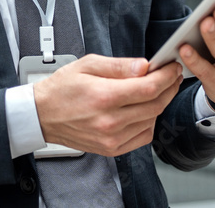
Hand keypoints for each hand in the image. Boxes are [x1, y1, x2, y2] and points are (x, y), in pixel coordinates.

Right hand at [33, 54, 182, 156]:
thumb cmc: (61, 88)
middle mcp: (110, 121)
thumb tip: (144, 66)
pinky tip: (142, 109)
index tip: (172, 67)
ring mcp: (112, 138)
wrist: (42, 115)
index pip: (149, 87)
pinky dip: (149, 121)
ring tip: (154, 90)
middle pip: (156, 104)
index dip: (166, 76)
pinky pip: (143, 136)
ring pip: (152, 120)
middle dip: (169, 87)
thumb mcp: (87, 65)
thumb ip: (119, 66)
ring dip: (159, 103)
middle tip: (171, 75)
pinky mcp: (112, 149)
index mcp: (104, 96)